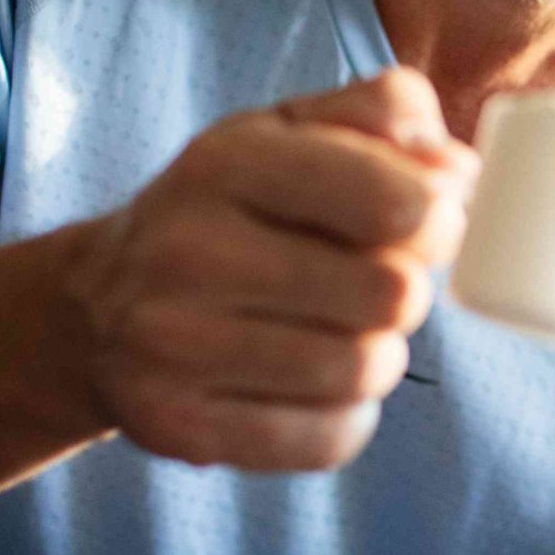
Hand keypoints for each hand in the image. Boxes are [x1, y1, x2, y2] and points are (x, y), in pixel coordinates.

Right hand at [65, 68, 476, 469]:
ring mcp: (172, 346)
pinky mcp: (180, 427)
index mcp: (226, 163)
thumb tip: (460, 171)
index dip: (438, 220)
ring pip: (363, 370)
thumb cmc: (228, 208)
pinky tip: (312, 385)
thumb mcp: (290, 131)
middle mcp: (188, 252)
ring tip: (343, 332)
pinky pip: (329, 439)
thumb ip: (383, 115)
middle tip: (375, 284)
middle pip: (391, 295)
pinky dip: (345, 416)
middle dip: (405, 292)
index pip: (392, 204)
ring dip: (378, 356)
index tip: (423, 224)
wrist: (95, 305)